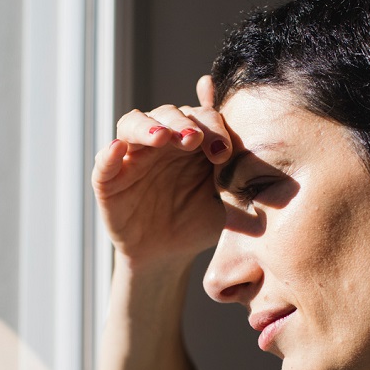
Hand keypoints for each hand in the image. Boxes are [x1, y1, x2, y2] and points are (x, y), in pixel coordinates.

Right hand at [93, 76, 231, 267]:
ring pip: (131, 125)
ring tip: (161, 137)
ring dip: (146, 126)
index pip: (198, 116)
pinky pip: (104, 164)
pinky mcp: (109, 182)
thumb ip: (241, 168)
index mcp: (188, 138)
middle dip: (182, 123)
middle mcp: (159, 140)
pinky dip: (108, 154)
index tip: (225, 152)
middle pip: (166, 114)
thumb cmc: (201, 220)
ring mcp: (132, 158)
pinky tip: (118, 149)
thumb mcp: (228, 196)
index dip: (211, 127)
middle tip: (194, 140)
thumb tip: (265, 138)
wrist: (170, 256)